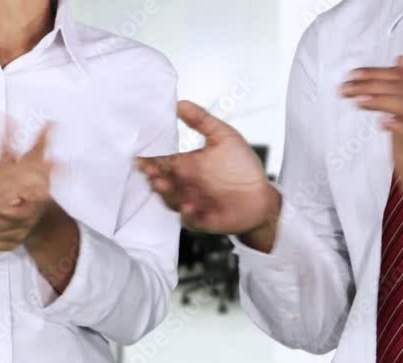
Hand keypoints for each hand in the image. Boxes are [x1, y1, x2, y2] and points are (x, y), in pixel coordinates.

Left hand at [0, 122, 56, 252]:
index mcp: (35, 205)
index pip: (24, 211)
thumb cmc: (34, 184)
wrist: (38, 213)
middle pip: (2, 224)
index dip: (11, 210)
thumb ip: (40, 146)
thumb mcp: (35, 165)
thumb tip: (49, 123)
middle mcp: (27, 223)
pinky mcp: (4, 244)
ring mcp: (16, 235)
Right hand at [136, 101, 280, 248]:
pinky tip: (189, 205)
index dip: (150, 160)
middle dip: (154, 176)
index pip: (162, 162)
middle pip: (162, 181)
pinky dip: (188, 213)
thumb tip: (180, 103)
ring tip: (163, 184)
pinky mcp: (204, 219)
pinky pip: (191, 219)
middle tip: (150, 171)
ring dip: (166, 194)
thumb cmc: (242, 167)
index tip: (140, 155)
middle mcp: (186, 185)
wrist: (262, 196)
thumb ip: (202, 121)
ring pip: (172, 200)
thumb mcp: (224, 137)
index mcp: (187, 165)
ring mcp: (192, 203)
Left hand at [340, 56, 402, 220]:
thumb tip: (401, 58)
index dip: (375, 73)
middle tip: (346, 88)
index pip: (399, 76)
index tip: (352, 74)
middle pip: (399, 87)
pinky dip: (396, 125)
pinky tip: (381, 123)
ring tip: (357, 101)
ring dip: (378, 100)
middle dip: (370, 84)